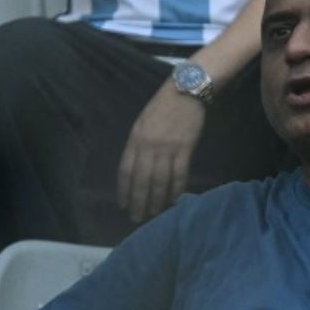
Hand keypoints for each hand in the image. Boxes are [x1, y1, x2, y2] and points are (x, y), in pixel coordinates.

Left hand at [116, 80, 204, 222]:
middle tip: (137, 218)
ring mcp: (167, 148)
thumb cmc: (161, 107)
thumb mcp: (141, 124)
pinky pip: (179, 174)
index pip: (125, 171)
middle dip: (138, 201)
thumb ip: (137, 145)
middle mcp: (148, 146)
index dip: (124, 190)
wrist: (185, 91)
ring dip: (157, 200)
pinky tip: (174, 201)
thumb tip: (135, 168)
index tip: (123, 205)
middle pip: (141, 180)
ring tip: (154, 214)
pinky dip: (176, 189)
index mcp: (134, 140)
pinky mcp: (185, 149)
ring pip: (160, 180)